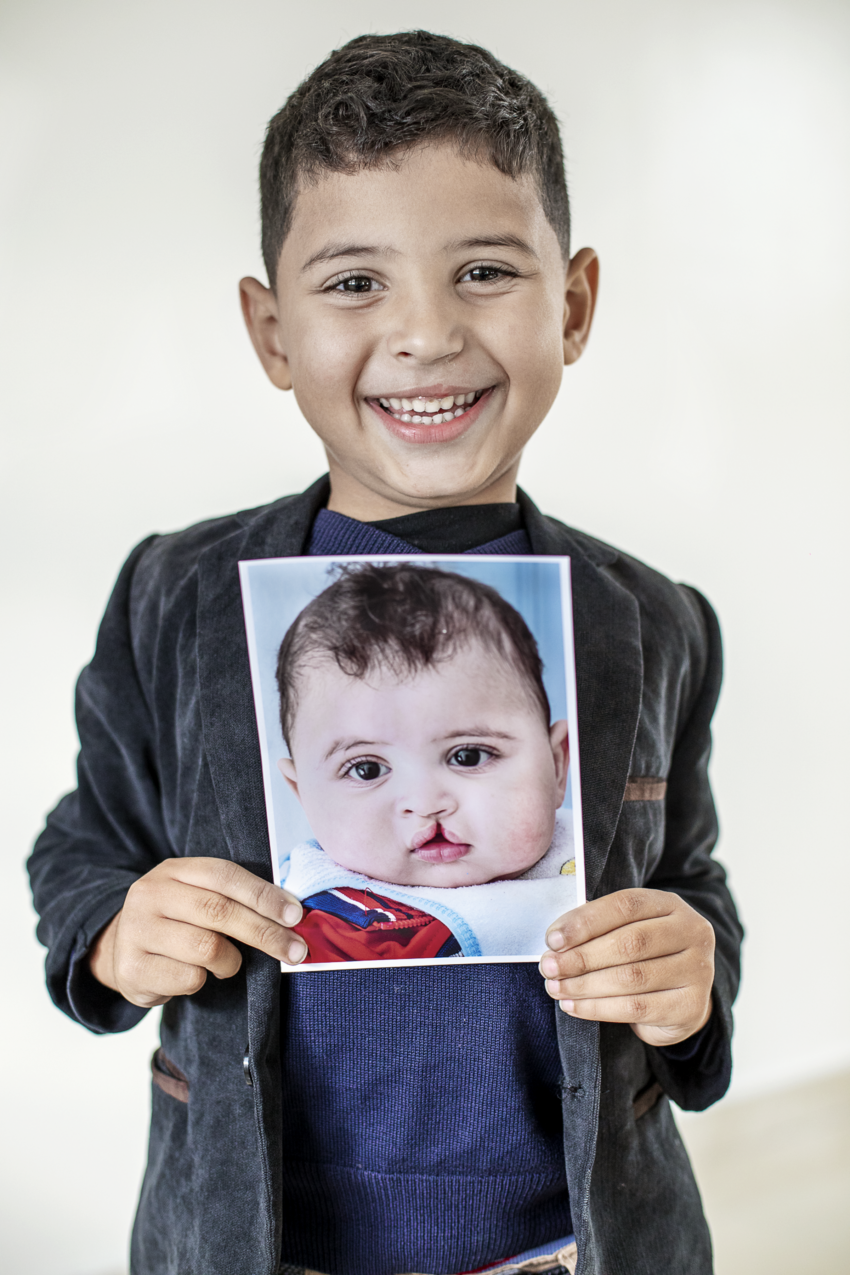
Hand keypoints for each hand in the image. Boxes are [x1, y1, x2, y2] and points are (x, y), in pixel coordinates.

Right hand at [88, 857, 305, 1007]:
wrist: (119, 950)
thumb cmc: (175, 922)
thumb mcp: (195, 897)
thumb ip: (233, 898)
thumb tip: (290, 915)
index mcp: (173, 871)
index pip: (225, 875)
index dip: (264, 894)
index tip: (295, 915)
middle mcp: (150, 895)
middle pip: (219, 911)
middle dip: (265, 933)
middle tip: (295, 950)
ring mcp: (137, 931)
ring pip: (207, 948)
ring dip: (231, 961)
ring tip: (229, 963)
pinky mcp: (132, 969)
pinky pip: (189, 978)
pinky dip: (204, 981)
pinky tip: (196, 975)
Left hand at [539, 888, 714, 1046]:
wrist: (681, 999)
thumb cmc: (644, 956)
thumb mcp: (627, 930)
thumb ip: (598, 927)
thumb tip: (556, 939)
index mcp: (670, 904)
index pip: (625, 905)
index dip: (585, 921)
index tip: (553, 939)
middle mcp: (691, 932)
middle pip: (629, 942)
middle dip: (582, 957)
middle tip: (549, 968)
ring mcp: (696, 970)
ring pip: (631, 978)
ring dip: (585, 985)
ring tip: (556, 988)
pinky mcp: (690, 1006)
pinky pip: (636, 1008)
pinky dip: (598, 1008)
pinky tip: (573, 1006)